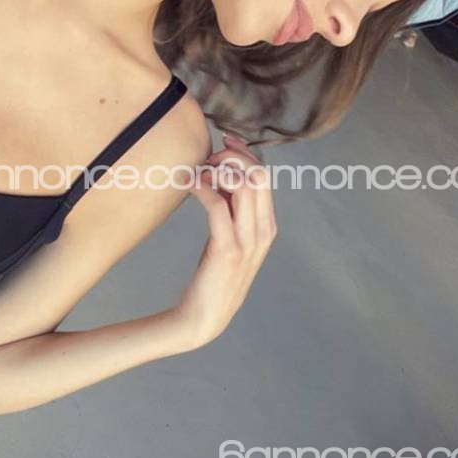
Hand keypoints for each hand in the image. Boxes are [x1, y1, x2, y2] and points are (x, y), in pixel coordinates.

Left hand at [174, 133, 276, 349]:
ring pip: (246, 184)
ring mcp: (248, 241)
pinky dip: (203, 187)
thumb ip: (231, 207)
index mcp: (267, 226)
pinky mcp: (227, 249)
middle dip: (233, 156)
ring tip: (198, 171)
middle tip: (208, 157)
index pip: (265, 175)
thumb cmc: (213, 273)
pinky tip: (189, 184)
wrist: (204, 316)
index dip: (244, 152)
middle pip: (259, 174)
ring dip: (219, 169)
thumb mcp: (228, 235)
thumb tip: (219, 170)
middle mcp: (264, 231)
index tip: (223, 141)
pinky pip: (218, 204)